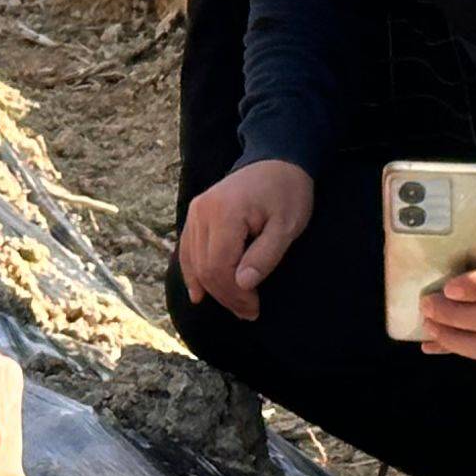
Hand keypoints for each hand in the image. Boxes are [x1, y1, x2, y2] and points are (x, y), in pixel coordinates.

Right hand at [177, 160, 314, 320]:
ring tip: (235, 306)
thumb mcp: (287, 226)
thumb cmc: (287, 193)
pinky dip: (193, 273)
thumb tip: (242, 285)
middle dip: (225, 296)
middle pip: (204, 268)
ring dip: (212, 289)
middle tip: (249, 313)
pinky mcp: (195, 214)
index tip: (254, 309)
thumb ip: (265, 255)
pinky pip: (188, 250)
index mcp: (226, 212)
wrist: (277, 162)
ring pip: (193, 262)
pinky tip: (199, 293)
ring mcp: (195, 211)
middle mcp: (203, 211)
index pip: (219, 267)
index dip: (234, 295)